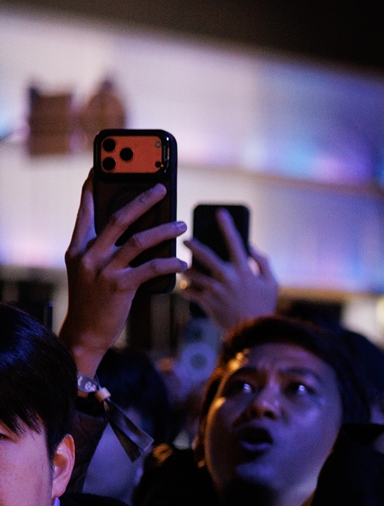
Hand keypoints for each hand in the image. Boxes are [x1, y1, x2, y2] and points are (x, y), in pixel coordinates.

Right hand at [59, 179, 186, 376]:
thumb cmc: (94, 301)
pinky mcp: (120, 287)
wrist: (85, 334)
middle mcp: (89, 255)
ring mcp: (104, 271)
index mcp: (79, 248)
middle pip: (119, 219)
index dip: (94, 191)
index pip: (86, 212)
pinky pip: (151, 268)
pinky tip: (183, 262)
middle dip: (142, 200)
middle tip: (162, 188)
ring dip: (165, 231)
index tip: (102, 171)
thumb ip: (104, 250)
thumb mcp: (90, 271)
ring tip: (182, 225)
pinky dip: (170, 263)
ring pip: (140, 241)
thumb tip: (137, 231)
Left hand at [183, 208, 278, 332]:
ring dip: (185, 269)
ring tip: (183, 266)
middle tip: (185, 239)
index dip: (227, 225)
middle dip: (193, 245)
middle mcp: (227, 278)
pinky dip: (185, 289)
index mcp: (244, 270)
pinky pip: (188, 292)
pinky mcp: (206, 302)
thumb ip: (263, 262)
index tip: (219, 213)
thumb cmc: (264, 307)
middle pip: (204, 255)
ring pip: (191, 273)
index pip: (234, 242)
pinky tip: (185, 287)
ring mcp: (214, 290)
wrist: (254, 334)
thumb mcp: (272, 283)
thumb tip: (251, 247)